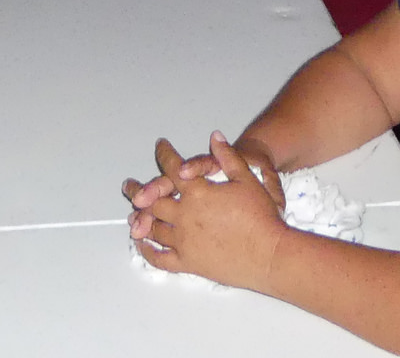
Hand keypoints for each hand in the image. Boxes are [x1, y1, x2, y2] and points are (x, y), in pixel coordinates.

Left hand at [125, 134, 288, 289]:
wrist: (270, 255)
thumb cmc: (261, 217)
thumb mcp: (247, 180)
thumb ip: (228, 157)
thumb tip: (214, 137)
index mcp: (197, 192)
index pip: (172, 167)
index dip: (164, 153)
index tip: (160, 146)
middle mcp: (185, 216)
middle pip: (152, 199)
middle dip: (138, 190)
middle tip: (129, 186)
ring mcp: (184, 241)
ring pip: (153, 228)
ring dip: (140, 218)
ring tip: (133, 214)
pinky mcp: (189, 263)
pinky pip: (160, 258)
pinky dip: (147, 251)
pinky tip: (142, 244)